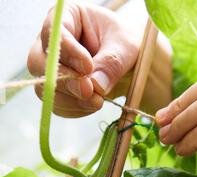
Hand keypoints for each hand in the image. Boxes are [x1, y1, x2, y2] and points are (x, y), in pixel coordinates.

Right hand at [27, 1, 139, 116]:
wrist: (128, 64)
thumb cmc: (125, 45)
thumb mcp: (125, 47)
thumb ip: (111, 63)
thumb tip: (95, 84)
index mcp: (66, 17)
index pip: (54, 32)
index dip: (68, 52)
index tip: (88, 67)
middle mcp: (50, 43)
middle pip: (40, 63)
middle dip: (65, 81)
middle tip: (89, 91)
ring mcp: (49, 69)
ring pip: (45, 88)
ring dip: (71, 100)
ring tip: (98, 101)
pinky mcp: (56, 92)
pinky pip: (57, 105)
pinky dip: (75, 109)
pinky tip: (93, 106)